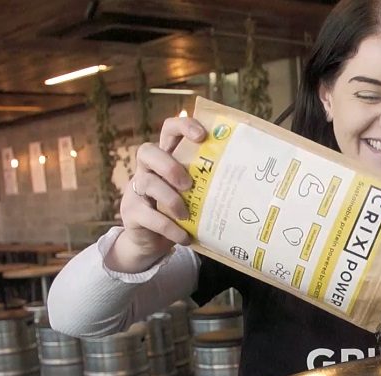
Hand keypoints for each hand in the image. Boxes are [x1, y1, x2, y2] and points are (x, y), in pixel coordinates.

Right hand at [109, 117, 206, 272]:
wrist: (151, 243)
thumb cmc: (180, 214)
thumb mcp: (194, 196)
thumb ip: (208, 185)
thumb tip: (249, 184)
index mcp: (166, 159)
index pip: (169, 130)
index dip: (183, 126)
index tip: (202, 136)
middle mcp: (148, 170)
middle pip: (147, 151)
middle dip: (169, 166)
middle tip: (188, 184)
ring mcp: (136, 190)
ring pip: (147, 183)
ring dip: (171, 199)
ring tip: (187, 215)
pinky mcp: (131, 213)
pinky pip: (149, 216)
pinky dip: (169, 228)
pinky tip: (184, 237)